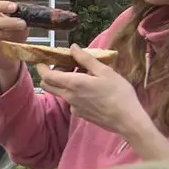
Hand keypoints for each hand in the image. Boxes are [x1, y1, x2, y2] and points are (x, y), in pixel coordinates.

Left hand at [37, 45, 152, 140]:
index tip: (44, 58)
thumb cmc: (119, 93)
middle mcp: (69, 97)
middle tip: (66, 65)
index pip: (46, 75)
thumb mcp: (104, 71)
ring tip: (84, 74)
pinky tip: (91, 89)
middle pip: (48, 85)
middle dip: (51, 73)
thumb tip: (72, 47)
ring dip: (65, 82)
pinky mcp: (80, 114)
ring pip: (60, 92)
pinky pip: (71, 100)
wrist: (127, 120)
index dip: (41, 66)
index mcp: (73, 84)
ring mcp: (73, 108)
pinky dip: (74, 92)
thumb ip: (86, 59)